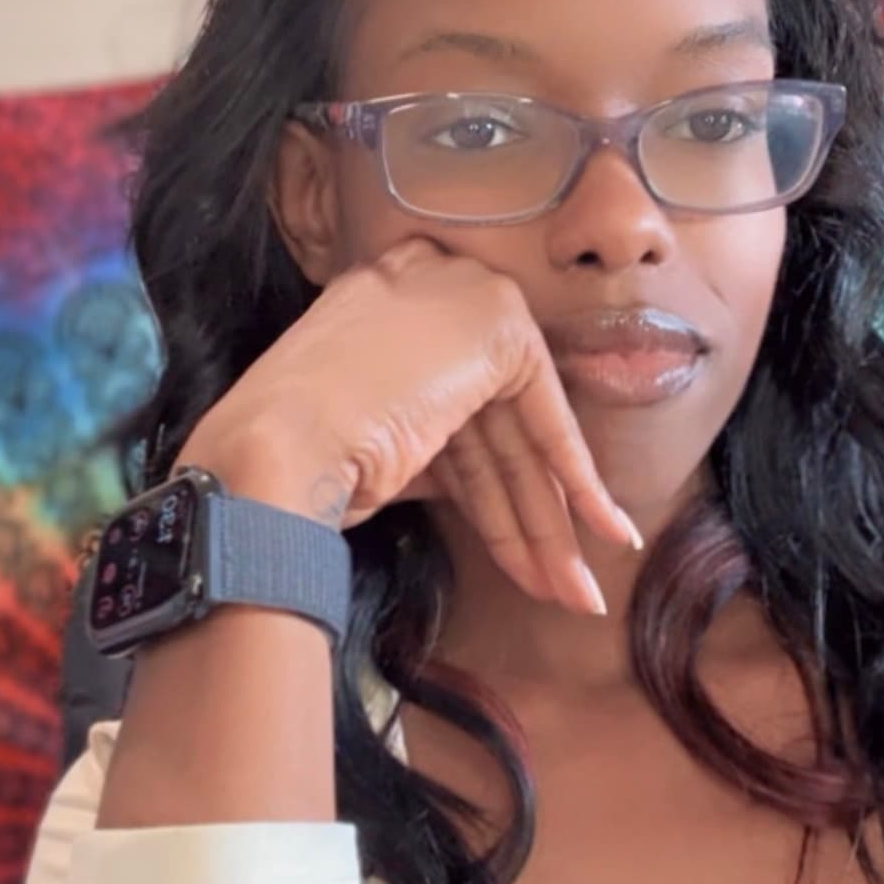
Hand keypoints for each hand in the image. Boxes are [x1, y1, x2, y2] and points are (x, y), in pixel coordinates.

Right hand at [176, 239, 638, 614]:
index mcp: (380, 306)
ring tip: (576, 593)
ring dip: (549, 527)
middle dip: (525, 520)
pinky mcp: (499, 327)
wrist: (271, 448)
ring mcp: (462, 300)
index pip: (455, 408)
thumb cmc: (291, 461)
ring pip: (520, 441)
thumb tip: (469, 492)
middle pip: (493, 432)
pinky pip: (550, 426)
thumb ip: (421, 440)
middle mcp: (425, 290)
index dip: (488, 486)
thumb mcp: (366, 438)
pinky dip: (584, 487)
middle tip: (559, 586)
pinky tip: (612, 534)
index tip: (516, 544)